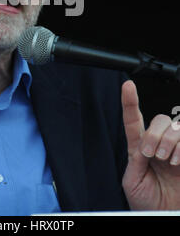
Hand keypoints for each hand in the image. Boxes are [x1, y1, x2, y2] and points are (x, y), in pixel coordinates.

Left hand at [121, 79, 179, 209]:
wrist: (160, 216)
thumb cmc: (145, 202)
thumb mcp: (132, 180)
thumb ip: (136, 159)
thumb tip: (143, 143)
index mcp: (139, 148)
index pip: (134, 120)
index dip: (130, 101)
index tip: (127, 85)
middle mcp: (159, 144)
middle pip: (161, 120)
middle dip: (155, 134)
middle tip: (153, 154)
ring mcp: (176, 150)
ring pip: (176, 126)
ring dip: (169, 140)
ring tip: (166, 160)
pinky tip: (177, 161)